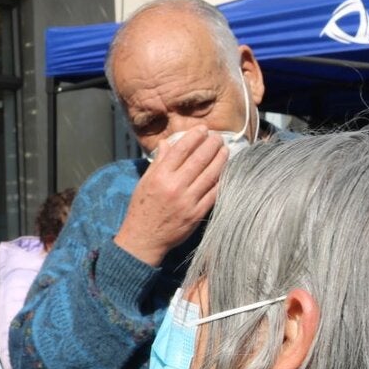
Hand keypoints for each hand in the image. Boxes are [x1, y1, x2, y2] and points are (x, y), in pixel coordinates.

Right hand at [114, 127, 227, 265]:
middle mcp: (175, 186)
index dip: (194, 137)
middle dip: (211, 145)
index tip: (203, 129)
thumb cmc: (142, 208)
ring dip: (220, 160)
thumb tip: (168, 143)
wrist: (144, 238)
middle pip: (199, 159)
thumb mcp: (144, 182)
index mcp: (160, 176)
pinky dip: (221, 181)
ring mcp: (188, 201)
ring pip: (210, 175)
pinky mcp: (197, 214)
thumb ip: (158, 162)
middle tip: (218, 137)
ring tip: (225, 150)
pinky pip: (213, 193)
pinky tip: (226, 171)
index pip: (181, 150)